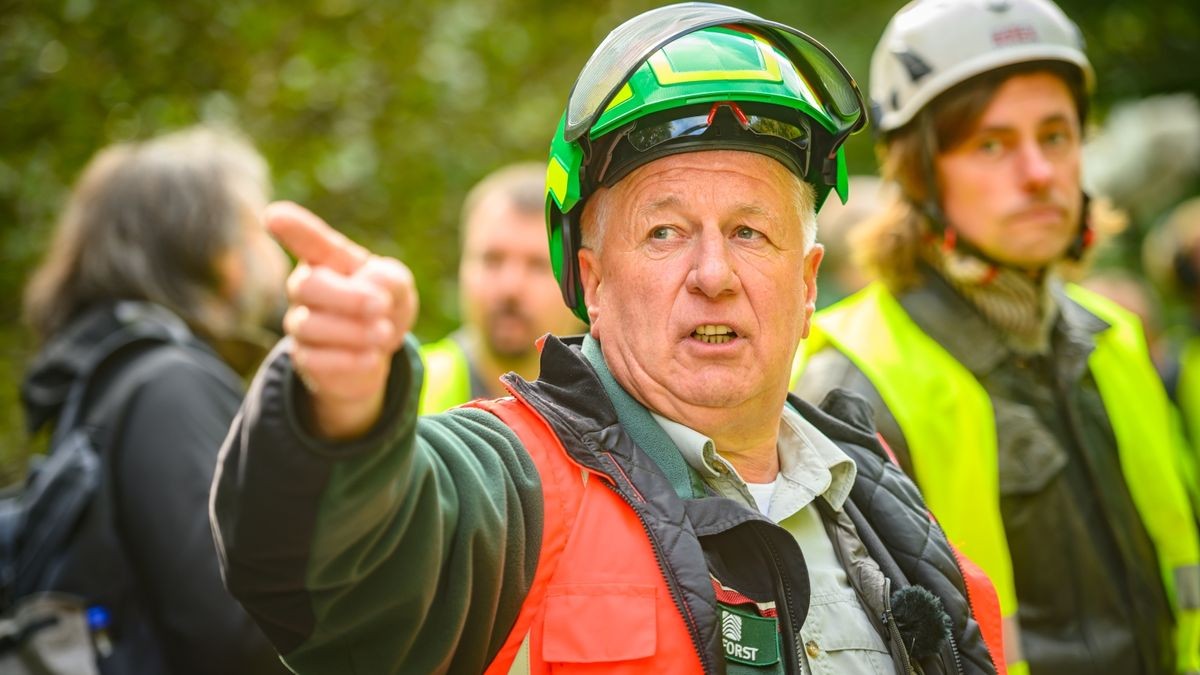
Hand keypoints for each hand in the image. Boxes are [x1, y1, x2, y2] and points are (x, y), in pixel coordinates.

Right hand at [268, 201, 417, 438]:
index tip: (275, 216)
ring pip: (310, 325)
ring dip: (353, 331)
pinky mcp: (304, 358)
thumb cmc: (382, 306)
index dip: (293, 228)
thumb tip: (371, 289)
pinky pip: (316, 360)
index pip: (307, 240)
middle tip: (380, 305)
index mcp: (327, 260)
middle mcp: (306, 288)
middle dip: (347, 297)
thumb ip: (389, 278)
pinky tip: (372, 356)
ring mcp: (300, 323)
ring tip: (384, 334)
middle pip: (307, 286)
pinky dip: (349, 358)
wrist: (375, 352)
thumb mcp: (397, 286)